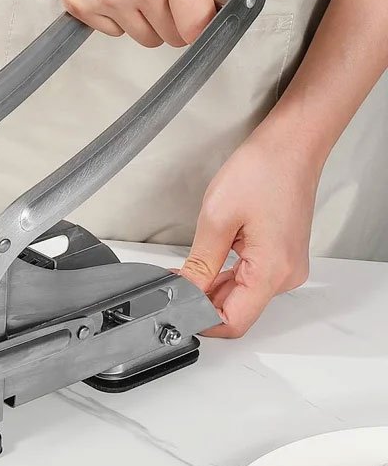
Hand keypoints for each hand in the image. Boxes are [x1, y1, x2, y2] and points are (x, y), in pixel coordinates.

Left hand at [180, 126, 321, 337]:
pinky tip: (207, 264)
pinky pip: (250, 278)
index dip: (201, 320)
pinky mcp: (281, 256)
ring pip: (242, 295)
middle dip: (201, 302)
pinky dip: (225, 276)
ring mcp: (286, 266)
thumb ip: (198, 265)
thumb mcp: (217, 219)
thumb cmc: (263, 170)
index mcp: (272, 271)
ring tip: (187, 270)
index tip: (175, 307)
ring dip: (212, 288)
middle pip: (237, 310)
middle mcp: (285, 275)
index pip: (233, 321)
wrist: (292, 144)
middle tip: (173, 284)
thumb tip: (184, 291)